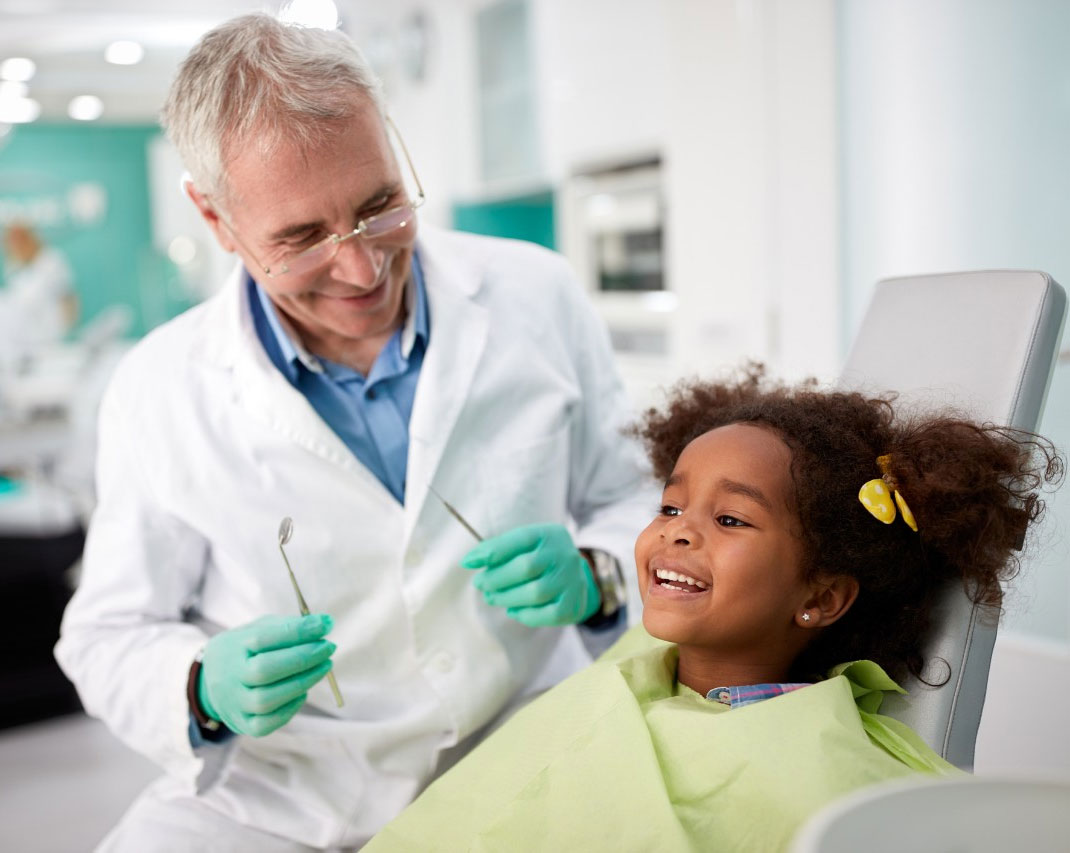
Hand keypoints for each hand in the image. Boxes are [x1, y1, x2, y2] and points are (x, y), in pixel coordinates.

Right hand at [197, 613, 335, 736]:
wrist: (213, 681)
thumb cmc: (247, 650)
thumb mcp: (258, 630)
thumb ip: (288, 626)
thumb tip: (324, 624)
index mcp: (232, 647)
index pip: (264, 638)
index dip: (298, 631)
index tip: (326, 623)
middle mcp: (229, 677)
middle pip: (265, 670)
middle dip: (303, 657)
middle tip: (328, 647)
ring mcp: (234, 704)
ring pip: (267, 699)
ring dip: (303, 682)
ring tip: (324, 666)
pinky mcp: (243, 724)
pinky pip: (267, 723)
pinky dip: (290, 707)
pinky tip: (303, 691)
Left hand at [462, 524, 599, 626]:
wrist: (575, 576)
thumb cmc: (539, 558)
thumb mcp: (524, 545)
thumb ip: (499, 549)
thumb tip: (469, 561)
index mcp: (548, 535)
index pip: (518, 539)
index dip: (491, 552)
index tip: (468, 562)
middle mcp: (563, 555)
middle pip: (525, 567)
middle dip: (496, 578)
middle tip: (480, 584)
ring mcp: (571, 580)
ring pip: (535, 593)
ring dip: (506, 598)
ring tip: (492, 597)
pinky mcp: (573, 604)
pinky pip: (547, 614)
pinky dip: (525, 615)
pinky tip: (513, 610)